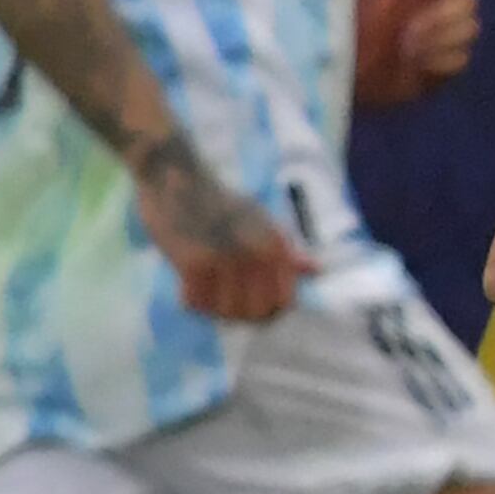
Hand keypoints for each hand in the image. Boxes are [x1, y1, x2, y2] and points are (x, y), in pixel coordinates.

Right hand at [128, 132, 309, 320]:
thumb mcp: (261, 221)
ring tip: (204, 294)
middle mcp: (257, 255)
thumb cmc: (220, 201)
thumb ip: (287, 251)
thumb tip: (318, 270)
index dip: (269, 312)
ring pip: (226, 313)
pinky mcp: (194, 262)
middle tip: (222, 304)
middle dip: (240, 316)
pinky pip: (196, 302)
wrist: (176, 177)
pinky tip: (187, 288)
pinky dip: (190, 301)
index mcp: (277, 246)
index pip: (285, 302)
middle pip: (257, 313)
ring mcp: (226, 260)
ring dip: (213, 310)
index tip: (251, 308)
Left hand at [355, 0, 478, 107]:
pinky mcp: (444, 65)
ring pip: (469, 28)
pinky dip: (438, 61)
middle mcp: (439, 3)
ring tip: (407, 45)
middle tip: (411, 26)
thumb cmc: (346, 18)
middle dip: (444, 14)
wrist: (337, 66)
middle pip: (469, 0)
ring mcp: (445, 35)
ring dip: (440, 38)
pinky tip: (414, 63)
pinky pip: (461, 58)